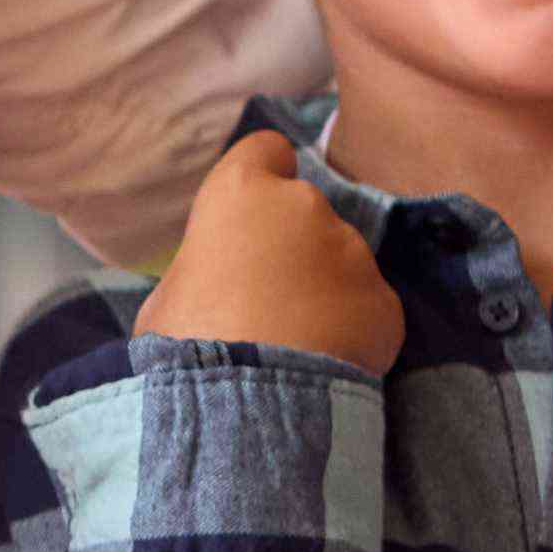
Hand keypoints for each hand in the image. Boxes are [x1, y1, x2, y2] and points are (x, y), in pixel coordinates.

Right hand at [136, 132, 402, 372]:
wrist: (245, 402)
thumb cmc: (185, 343)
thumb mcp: (167, 297)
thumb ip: (204, 270)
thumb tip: (214, 283)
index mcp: (242, 195)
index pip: (267, 149)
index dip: (263, 176)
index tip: (255, 212)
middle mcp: (306, 208)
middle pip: (305, 214)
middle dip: (294, 247)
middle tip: (268, 302)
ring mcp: (353, 253)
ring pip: (341, 262)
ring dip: (324, 290)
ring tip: (297, 342)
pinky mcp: (385, 302)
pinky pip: (367, 308)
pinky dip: (353, 329)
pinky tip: (325, 362)